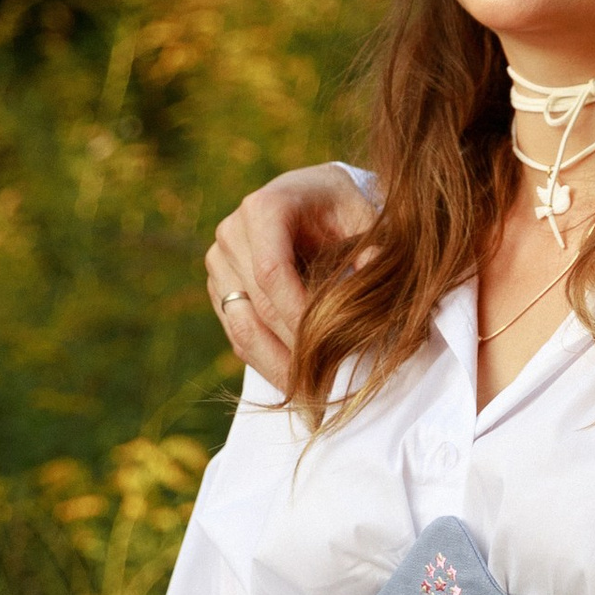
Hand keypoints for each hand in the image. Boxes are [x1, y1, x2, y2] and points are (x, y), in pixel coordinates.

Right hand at [203, 163, 372, 388]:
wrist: (315, 197)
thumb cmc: (345, 207)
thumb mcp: (366, 217)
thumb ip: (374, 249)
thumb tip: (374, 285)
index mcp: (264, 208)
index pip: (272, 273)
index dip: (298, 314)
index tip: (328, 346)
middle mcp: (231, 233)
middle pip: (257, 305)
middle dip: (293, 348)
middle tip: (327, 385)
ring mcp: (220, 263)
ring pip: (241, 326)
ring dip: (276, 366)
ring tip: (311, 397)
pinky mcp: (221, 289)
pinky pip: (238, 334)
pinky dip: (266, 362)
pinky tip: (296, 384)